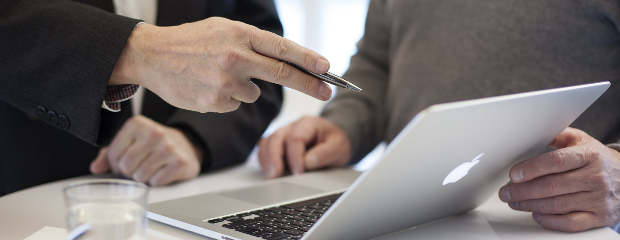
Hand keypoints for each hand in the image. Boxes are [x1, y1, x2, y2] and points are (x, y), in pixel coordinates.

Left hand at [90, 116, 201, 185]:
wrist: (185, 146)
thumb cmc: (152, 146)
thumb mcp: (130, 143)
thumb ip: (109, 154)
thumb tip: (95, 168)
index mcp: (137, 124)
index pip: (113, 154)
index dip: (116, 164)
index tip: (125, 162)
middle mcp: (153, 132)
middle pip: (126, 166)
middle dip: (129, 172)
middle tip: (138, 167)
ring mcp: (168, 147)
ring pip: (140, 176)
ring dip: (142, 178)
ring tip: (150, 169)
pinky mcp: (180, 162)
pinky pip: (156, 181)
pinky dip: (156, 181)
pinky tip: (162, 171)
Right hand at [110, 17, 331, 112]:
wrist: (151, 55)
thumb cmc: (191, 41)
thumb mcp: (223, 29)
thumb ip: (252, 43)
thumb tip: (285, 60)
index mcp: (239, 34)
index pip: (283, 48)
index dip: (308, 59)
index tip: (327, 68)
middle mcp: (235, 57)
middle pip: (283, 74)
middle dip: (309, 84)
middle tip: (327, 91)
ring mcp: (225, 82)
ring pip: (254, 92)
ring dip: (245, 87)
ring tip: (217, 74)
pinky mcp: (215, 102)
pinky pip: (235, 103)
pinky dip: (227, 97)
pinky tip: (208, 85)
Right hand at [258, 116, 351, 177]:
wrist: (335, 141)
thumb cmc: (336, 142)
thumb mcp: (339, 147)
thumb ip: (326, 153)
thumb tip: (308, 162)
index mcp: (308, 124)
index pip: (295, 138)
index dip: (294, 156)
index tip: (298, 173)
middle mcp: (292, 127)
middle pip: (275, 138)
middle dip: (273, 158)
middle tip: (274, 176)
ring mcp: (283, 135)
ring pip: (267, 144)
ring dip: (266, 160)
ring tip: (270, 177)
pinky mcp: (278, 146)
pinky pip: (265, 151)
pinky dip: (265, 162)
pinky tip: (269, 173)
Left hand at [499, 127, 619, 231]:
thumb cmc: (598, 158)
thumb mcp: (581, 140)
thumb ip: (557, 135)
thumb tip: (531, 132)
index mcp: (589, 155)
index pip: (555, 162)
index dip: (531, 169)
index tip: (513, 174)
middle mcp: (595, 177)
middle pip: (551, 186)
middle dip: (522, 190)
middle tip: (505, 192)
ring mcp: (599, 199)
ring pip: (557, 205)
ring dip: (530, 205)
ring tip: (514, 202)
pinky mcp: (600, 217)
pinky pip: (571, 223)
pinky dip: (550, 221)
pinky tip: (536, 215)